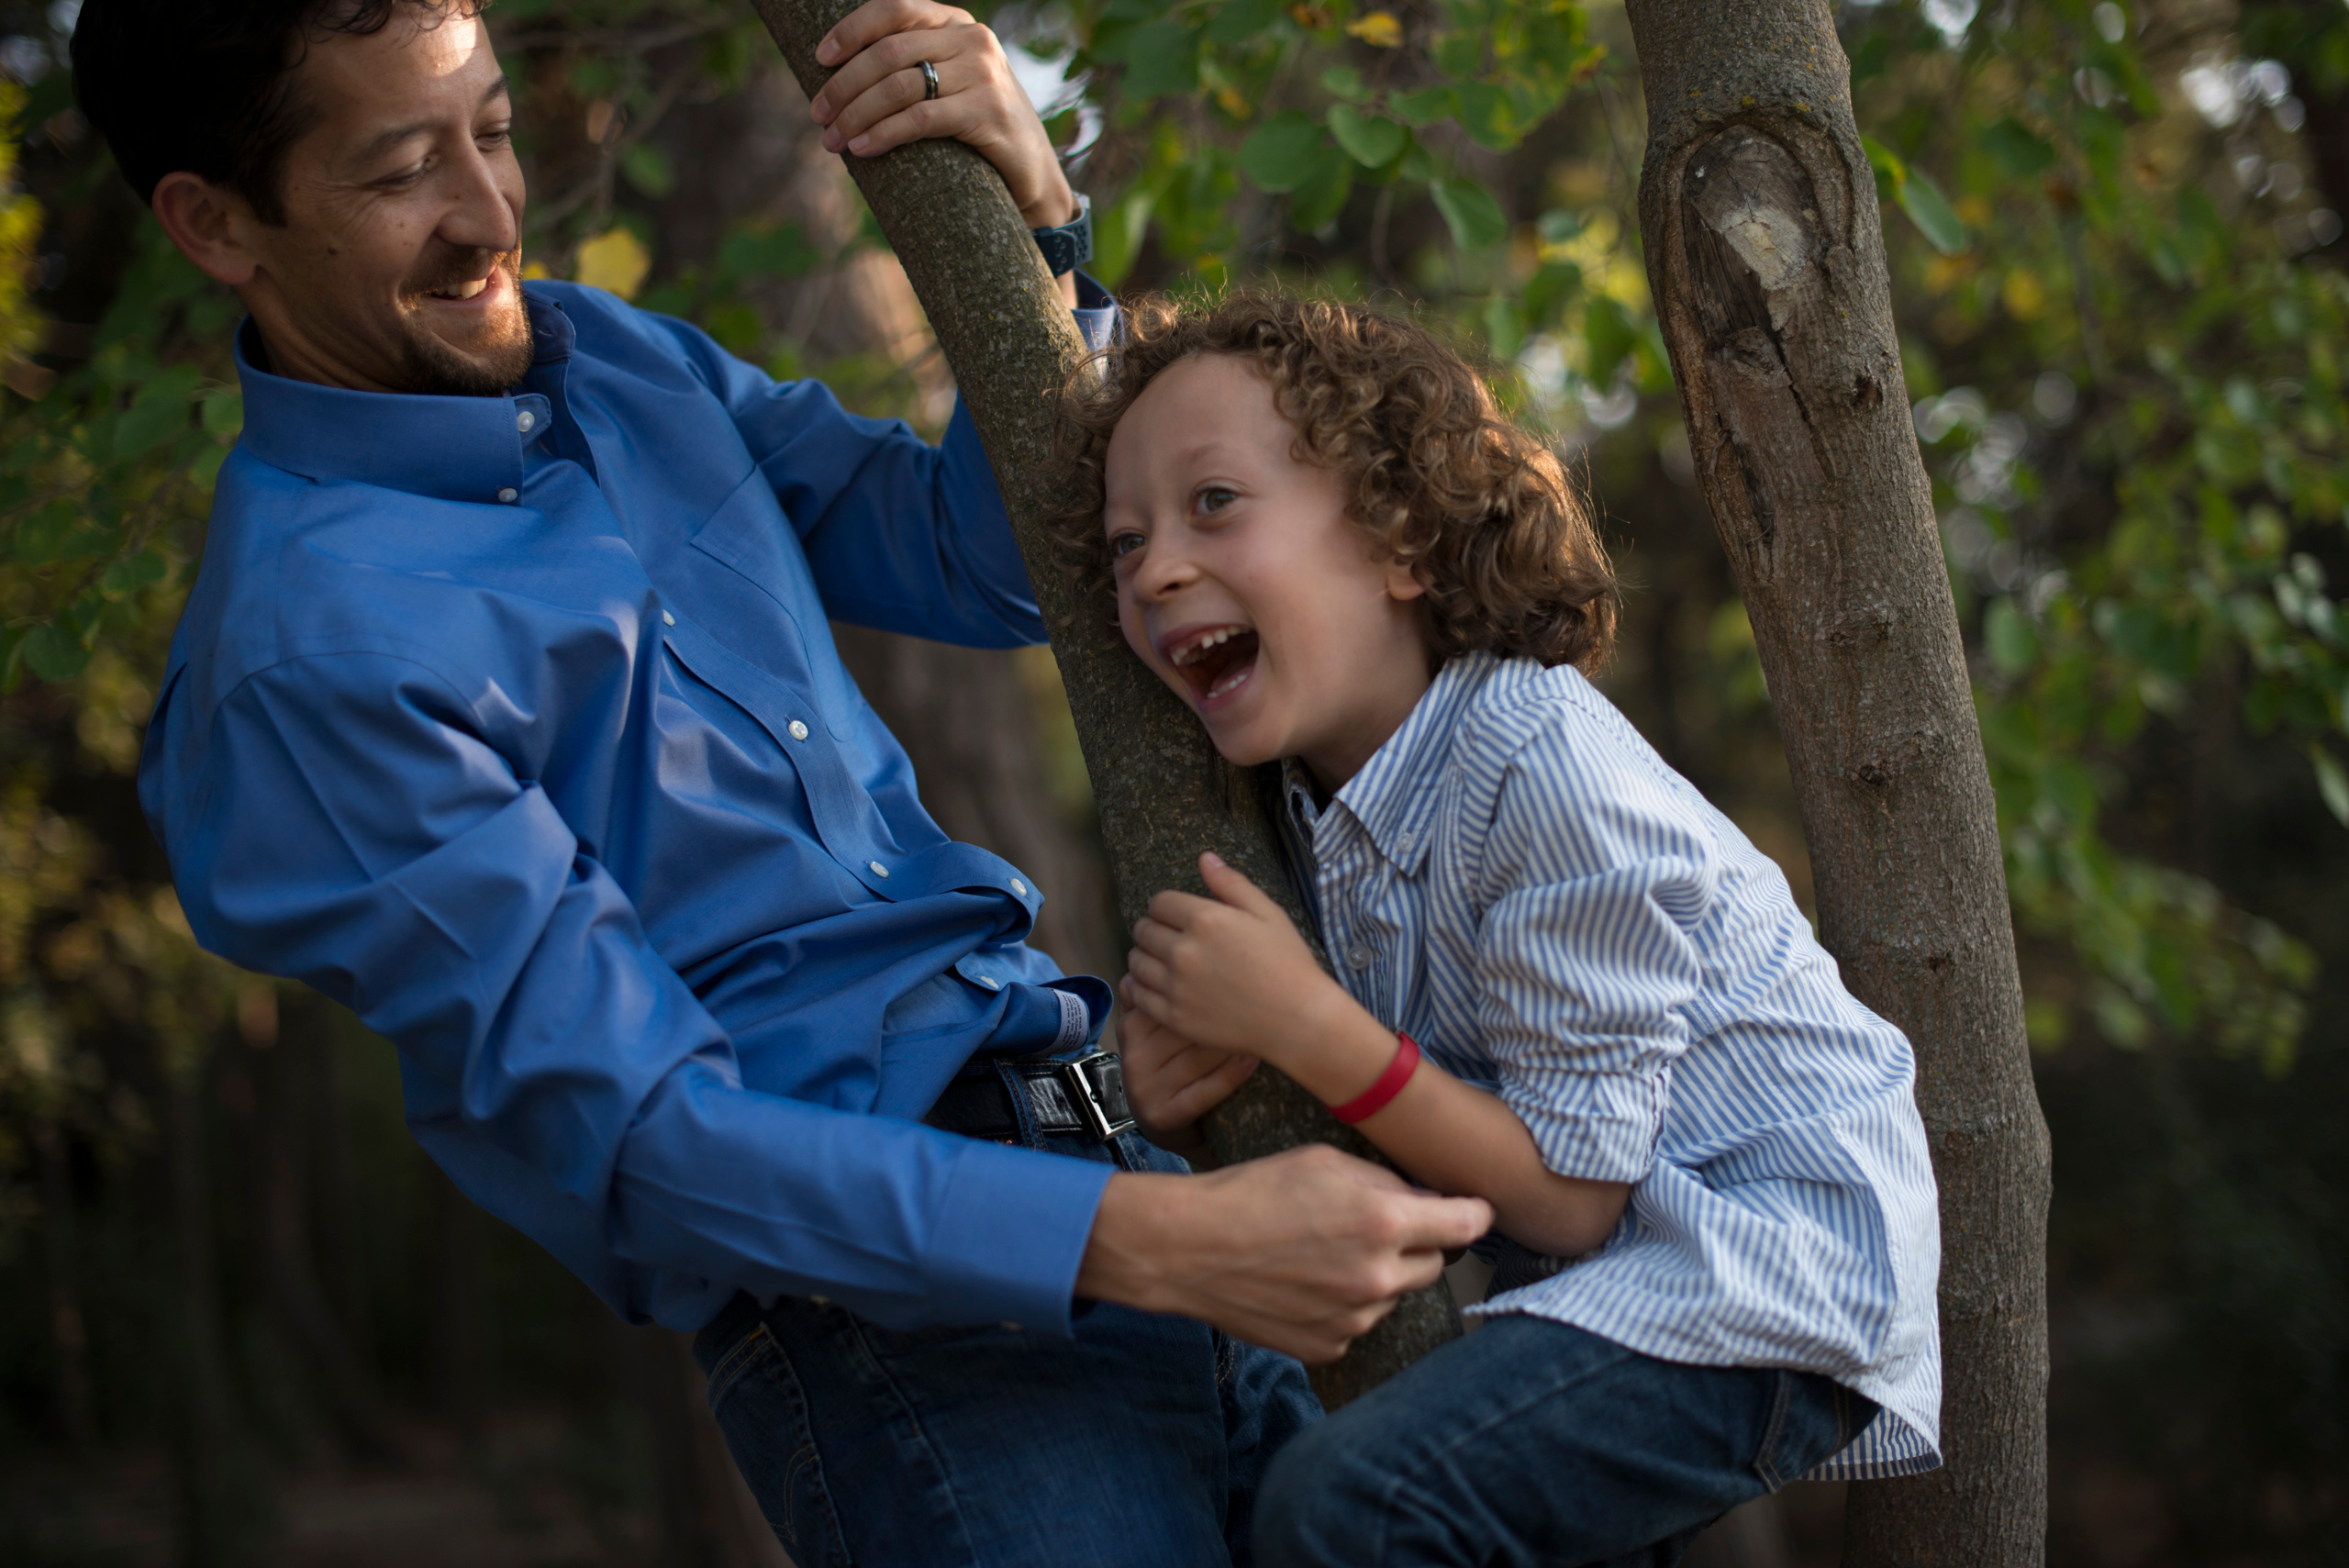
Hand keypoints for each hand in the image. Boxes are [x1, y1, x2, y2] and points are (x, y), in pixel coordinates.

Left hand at [809, 0, 1078, 230]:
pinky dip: (883, 134)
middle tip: (818, 116)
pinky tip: (862, 149)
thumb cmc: (977, 129)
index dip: (851, 31)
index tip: (819, 60)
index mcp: (956, 23)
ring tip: (833, 140)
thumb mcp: (948, 83)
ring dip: (856, 115)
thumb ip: (912, 65)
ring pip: (899, 86)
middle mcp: (972, 40)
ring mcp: (983, 74)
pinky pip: (920, 119)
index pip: (893, 10)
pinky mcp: (988, 111)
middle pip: (888, 53)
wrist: (1033, 174)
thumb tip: (839, 75)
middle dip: (844, 86)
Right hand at [1076, 1143, 1492, 1362]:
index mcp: (1383, 1221)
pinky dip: (1345, 1306)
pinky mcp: (1329, 1347)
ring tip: (1324, 1253)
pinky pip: (1358, 1323)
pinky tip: (1306, 1283)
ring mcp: (1354, 1320)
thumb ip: (1386, 1181)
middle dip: (1418, 1243)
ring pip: (1393, 1294)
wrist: (1189, 1248)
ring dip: (1378, 1275)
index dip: (1474, 1213)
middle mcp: (1377, 1276)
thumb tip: (1427, 1198)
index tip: (1473, 1210)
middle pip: (1435, 1264)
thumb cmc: (1253, 1192)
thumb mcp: (1324, 1161)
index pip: (1467, 1224)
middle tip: (1374, 1224)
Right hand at [1117, 976, 1257, 1158]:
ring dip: (1233, 1036)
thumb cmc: (1173, 1060)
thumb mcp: (1157, 1027)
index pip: (1165, 992)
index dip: (1203, 980)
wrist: (1167, 1120)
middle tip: (1257, 990)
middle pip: (1182, 1023)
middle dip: (1221, 1005)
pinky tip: (1254, 1057)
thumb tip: (1172, 941)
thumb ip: (1159, 988)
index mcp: (1132, 1025)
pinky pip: (1204, 1090)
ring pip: (1196, 1055)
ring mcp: (1147, 1087)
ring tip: (1264, 1019)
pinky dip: (1231, 1074)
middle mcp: (1134, 1055)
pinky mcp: (1165, 1114)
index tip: (1235, 964)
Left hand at [1127, 853, 1352, 1068]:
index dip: (1165, 906)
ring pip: (1136, 962)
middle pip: (1143, 931)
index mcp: (1205, 920)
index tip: (1174, 915)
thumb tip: (1204, 858)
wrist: (1297, 1019)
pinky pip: (1139, 996)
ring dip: (1144, 956)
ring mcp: (1177, 987)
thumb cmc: (1287, 962)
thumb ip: (1231, 883)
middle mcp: (1184, 952)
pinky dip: (1140, 987)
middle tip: (1165, 936)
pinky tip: (1155, 985)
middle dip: (1152, 929)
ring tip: (1160, 960)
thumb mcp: (1267, 913)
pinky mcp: (1175, 1017)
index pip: (1159, 903)